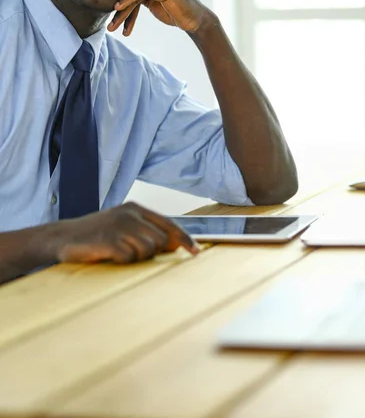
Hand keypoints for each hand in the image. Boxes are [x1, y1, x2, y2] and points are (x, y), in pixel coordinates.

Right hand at [55, 202, 199, 263]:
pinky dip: (122, 261)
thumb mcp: (124, 227)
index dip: (185, 239)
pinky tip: (109, 256)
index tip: (196, 252)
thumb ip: (149, 232)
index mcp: (136, 208)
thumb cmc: (97, 235)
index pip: (169, 224)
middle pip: (161, 241)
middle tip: (131, 252)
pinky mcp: (108, 240)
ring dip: (136, 257)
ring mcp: (119, 226)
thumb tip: (177, 245)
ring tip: (118, 253)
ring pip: (147, 250)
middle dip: (151, 252)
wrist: (62, 237)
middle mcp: (130, 214)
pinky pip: (129, 258)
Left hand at [107, 0, 214, 36]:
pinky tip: (117, 8)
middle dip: (118, 10)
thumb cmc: (175, 12)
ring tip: (112, 27)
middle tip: (109, 27)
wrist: (194, 19)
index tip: (110, 20)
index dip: (119, 4)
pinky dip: (127, 0)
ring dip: (121, 11)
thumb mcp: (153, 2)